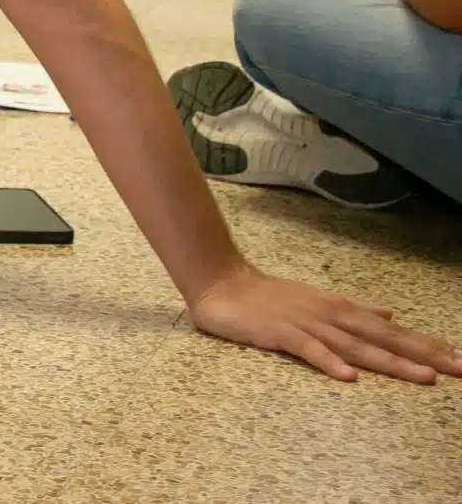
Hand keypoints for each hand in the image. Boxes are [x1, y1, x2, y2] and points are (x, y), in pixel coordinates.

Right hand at [188, 265, 460, 382]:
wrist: (221, 283)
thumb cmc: (268, 297)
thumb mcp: (317, 300)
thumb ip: (353, 308)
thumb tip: (388, 312)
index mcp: (339, 308)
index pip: (389, 329)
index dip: (424, 344)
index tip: (457, 358)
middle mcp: (329, 314)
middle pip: (382, 337)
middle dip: (422, 354)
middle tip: (458, 368)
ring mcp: (305, 323)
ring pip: (354, 345)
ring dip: (390, 361)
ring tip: (423, 377)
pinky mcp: (279, 333)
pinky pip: (307, 349)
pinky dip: (328, 361)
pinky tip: (347, 376)